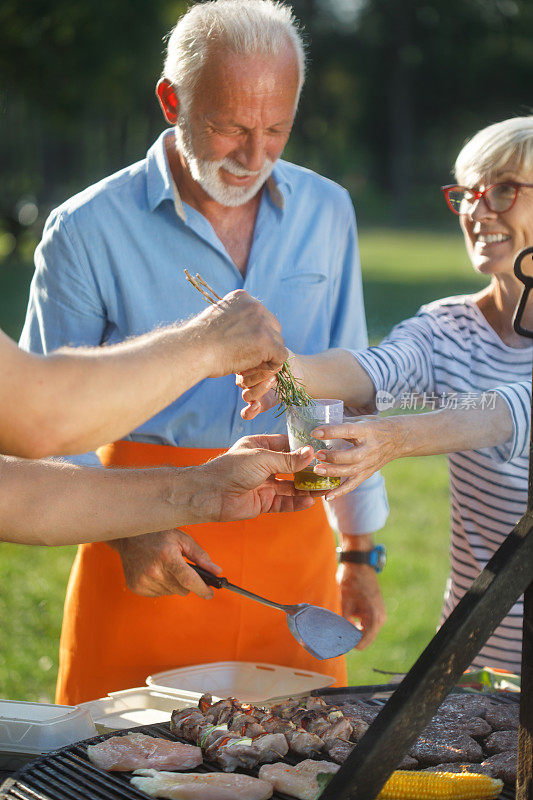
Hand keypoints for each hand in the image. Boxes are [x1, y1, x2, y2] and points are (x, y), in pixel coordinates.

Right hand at [109, 529, 222, 598]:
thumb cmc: (158, 535)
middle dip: (187, 582)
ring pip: (171, 592)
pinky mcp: (136, 587)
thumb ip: (200, 556)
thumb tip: (217, 571)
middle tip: (181, 568)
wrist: (128, 537)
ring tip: (166, 567)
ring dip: (173, 583)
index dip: (202, 589)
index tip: (210, 593)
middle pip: (182, 589)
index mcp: (167, 557)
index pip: (188, 579)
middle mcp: (154, 571)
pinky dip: (161, 586)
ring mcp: (143, 580)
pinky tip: (156, 572)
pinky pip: (158, 594)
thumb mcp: (182, 539)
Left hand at [190, 434, 316, 522]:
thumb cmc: (232, 468)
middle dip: (309, 471)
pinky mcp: (263, 502)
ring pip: (290, 487)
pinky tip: (309, 502)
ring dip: (306, 488)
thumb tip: (312, 453)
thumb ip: (288, 460)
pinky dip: (296, 503)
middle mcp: (263, 465)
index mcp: (260, 447)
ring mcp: (263, 484)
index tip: (323, 450)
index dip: (303, 449)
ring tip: (325, 489)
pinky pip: (284, 502)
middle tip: (329, 472)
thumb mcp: (263, 458)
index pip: (287, 445)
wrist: (210, 494)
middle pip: (291, 467)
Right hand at [194, 290, 287, 377]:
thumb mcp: (217, 320)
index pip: (260, 317)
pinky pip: (281, 357)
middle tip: (245, 359)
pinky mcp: (267, 341)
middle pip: (273, 328)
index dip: (254, 335)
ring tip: (244, 368)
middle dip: (264, 345)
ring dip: (265, 358)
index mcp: (242, 297)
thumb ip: (235, 321)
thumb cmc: (198, 341)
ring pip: (278, 343)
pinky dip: (270, 367)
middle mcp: (255, 306)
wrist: (193, 350)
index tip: (239, 346)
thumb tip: (245, 332)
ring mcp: (262, 323)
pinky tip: (251, 371)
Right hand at [236, 350, 301, 419]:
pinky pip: (247, 413)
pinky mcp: (261, 405)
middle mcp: (246, 379)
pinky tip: (257, 405)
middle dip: (259, 376)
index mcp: (246, 366)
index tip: (268, 360)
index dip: (253, 365)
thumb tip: (260, 344)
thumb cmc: (287, 361)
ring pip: (246, 395)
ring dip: (260, 389)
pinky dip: (249, 411)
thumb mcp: (278, 350)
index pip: (240, 367)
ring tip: (274, 381)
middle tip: (274, 371)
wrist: (300, 375)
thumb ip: (268, 348)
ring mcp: (252, 393)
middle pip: (242, 381)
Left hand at [310, 416, 401, 500]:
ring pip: (350, 471)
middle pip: (350, 456)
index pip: (347, 431)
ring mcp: (368, 464)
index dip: (331, 432)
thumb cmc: (375, 427)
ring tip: (317, 470)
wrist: (398, 439)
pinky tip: (327, 497)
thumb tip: (319, 424)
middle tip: (317, 454)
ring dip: (333, 472)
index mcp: (366, 431)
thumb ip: (342, 423)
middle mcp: (368, 449)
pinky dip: (340, 492)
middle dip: (332, 457)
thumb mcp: (362, 420)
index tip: (315, 433)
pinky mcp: (367, 474)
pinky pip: (352, 485)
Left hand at [337, 561, 385, 648]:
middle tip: (334, 636)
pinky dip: (356, 625)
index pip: (362, 643)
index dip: (348, 645)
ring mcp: (379, 614)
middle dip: (351, 639)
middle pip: (365, 640)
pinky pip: (366, 624)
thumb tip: (340, 637)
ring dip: (353, 632)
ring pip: (365, 632)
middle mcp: (380, 618)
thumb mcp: (345, 602)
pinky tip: (345, 621)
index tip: (335, 642)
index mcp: (374, 618)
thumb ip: (344, 621)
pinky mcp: (376, 609)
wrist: (359, 562)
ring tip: (338, 627)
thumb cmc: (351, 579)